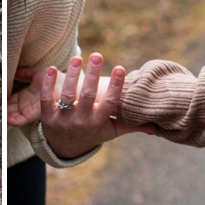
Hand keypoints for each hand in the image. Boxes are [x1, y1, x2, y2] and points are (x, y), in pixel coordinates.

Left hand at [19, 53, 154, 158]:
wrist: (65, 149)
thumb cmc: (93, 134)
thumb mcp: (112, 131)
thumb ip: (132, 126)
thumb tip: (157, 126)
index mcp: (99, 123)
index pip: (110, 104)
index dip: (116, 87)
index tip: (121, 68)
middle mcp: (82, 121)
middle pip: (87, 97)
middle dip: (93, 76)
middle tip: (98, 55)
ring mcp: (64, 119)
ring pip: (67, 96)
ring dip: (72, 76)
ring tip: (78, 57)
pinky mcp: (47, 117)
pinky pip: (47, 100)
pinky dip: (48, 85)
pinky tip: (51, 68)